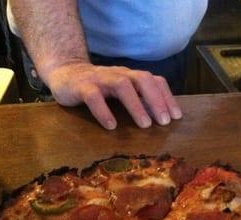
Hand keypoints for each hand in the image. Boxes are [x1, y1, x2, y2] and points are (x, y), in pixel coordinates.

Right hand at [45, 63, 181, 129]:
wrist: (63, 73)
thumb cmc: (99, 87)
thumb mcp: (122, 91)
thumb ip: (139, 100)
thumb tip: (162, 118)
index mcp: (130, 76)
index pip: (154, 81)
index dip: (167, 97)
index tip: (177, 117)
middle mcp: (118, 74)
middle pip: (142, 79)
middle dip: (156, 100)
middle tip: (165, 122)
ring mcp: (100, 79)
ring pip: (121, 85)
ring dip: (136, 105)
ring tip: (145, 125)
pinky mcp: (81, 87)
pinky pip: (94, 97)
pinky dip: (104, 111)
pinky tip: (112, 126)